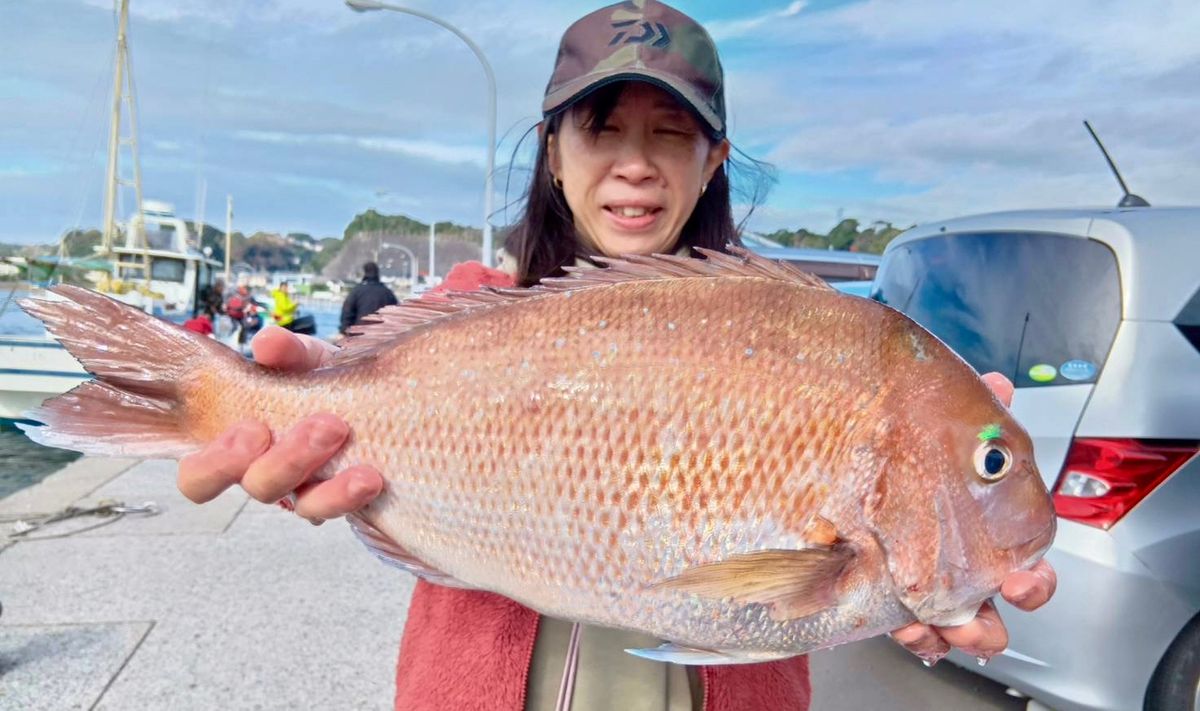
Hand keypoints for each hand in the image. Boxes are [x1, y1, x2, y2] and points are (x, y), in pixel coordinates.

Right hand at [177, 326, 384, 522]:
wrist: (382, 400)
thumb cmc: (326, 382)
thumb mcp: (307, 360)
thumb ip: (286, 352)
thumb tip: (267, 344)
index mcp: (240, 446)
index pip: (199, 475)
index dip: (213, 464)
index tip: (251, 428)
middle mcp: (268, 476)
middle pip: (255, 491)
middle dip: (274, 461)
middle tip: (306, 427)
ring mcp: (307, 493)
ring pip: (300, 504)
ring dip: (312, 466)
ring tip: (337, 430)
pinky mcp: (345, 501)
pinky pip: (341, 508)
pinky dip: (350, 492)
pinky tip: (369, 476)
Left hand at [890, 372, 1057, 663]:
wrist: (829, 457)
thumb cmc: (898, 447)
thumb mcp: (934, 420)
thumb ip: (970, 409)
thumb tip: (999, 386)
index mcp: (980, 524)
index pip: (1022, 559)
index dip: (1031, 576)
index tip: (1020, 578)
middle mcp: (959, 559)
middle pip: (995, 606)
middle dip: (996, 621)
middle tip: (978, 618)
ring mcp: (926, 583)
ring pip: (959, 628)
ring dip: (960, 634)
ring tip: (946, 628)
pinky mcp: (889, 597)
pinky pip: (913, 632)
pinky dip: (914, 634)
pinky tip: (903, 625)